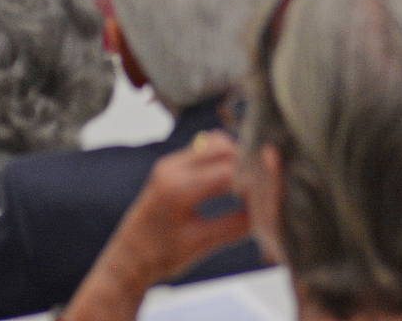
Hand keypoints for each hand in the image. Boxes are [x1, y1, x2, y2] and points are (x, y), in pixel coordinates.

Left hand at [65, 132, 252, 320]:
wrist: (128, 257)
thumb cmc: (161, 256)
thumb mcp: (202, 244)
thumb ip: (236, 225)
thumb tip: (269, 211)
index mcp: (178, 189)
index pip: (228, 172)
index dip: (255, 181)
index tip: (273, 193)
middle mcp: (172, 168)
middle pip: (223, 148)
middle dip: (249, 164)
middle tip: (267, 186)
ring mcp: (170, 163)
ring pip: (214, 143)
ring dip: (237, 157)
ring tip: (252, 183)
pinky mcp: (172, 164)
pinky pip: (204, 149)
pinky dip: (224, 158)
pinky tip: (235, 179)